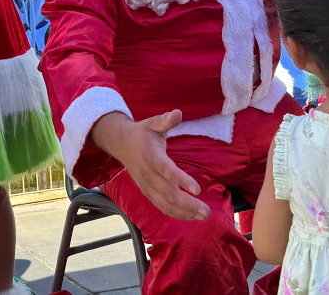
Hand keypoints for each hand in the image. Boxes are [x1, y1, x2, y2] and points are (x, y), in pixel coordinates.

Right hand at [90, 110, 210, 220]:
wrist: (121, 144)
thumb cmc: (142, 133)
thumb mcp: (153, 123)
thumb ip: (166, 120)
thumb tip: (177, 113)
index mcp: (151, 156)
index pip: (166, 170)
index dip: (181, 180)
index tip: (197, 189)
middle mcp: (148, 174)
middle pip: (168, 193)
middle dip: (188, 204)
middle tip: (207, 211)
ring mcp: (146, 185)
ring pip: (165, 204)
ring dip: (184, 212)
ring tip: (203, 216)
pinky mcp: (147, 191)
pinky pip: (161, 206)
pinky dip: (175, 213)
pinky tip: (190, 216)